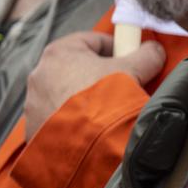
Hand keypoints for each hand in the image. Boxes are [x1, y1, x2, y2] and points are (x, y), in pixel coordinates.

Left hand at [24, 32, 164, 139]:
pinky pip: (55, 118)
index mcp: (59, 52)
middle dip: (98, 76)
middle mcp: (40, 74)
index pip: (91, 41)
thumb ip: (145, 56)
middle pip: (75, 69)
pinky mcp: (34, 126)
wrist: (88, 145)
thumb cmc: (107, 100)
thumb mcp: (132, 71)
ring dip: (83, 100)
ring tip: (105, 113)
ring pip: (63, 94)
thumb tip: (154, 50)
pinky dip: (71, 120)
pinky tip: (90, 129)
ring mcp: (34, 101)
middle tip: (120, 88)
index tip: (130, 59)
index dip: (115, 48)